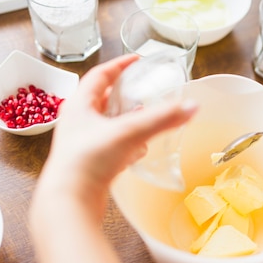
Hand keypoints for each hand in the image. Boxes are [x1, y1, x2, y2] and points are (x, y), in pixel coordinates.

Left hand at [35, 54, 196, 219]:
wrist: (70, 202)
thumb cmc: (89, 161)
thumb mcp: (129, 133)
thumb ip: (162, 119)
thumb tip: (192, 106)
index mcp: (79, 106)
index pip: (99, 75)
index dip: (120, 65)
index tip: (137, 61)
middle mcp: (76, 123)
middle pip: (101, 100)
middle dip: (123, 94)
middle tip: (143, 90)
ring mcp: (81, 145)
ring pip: (105, 124)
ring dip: (124, 120)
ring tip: (144, 118)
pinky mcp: (89, 165)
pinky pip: (109, 147)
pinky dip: (125, 143)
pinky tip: (139, 150)